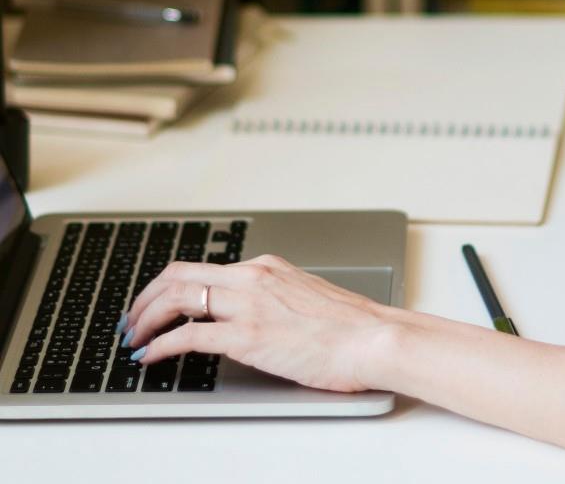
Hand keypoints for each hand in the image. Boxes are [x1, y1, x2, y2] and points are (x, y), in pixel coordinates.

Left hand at [120, 255, 397, 392]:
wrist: (374, 338)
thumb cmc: (351, 326)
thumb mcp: (306, 297)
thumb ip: (274, 299)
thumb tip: (250, 315)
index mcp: (268, 267)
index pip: (203, 268)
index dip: (168, 286)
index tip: (155, 304)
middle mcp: (254, 278)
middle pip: (178, 275)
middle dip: (145, 299)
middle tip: (132, 321)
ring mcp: (249, 305)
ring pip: (177, 299)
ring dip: (146, 319)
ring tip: (134, 339)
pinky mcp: (248, 336)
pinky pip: (188, 337)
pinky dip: (161, 346)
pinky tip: (152, 357)